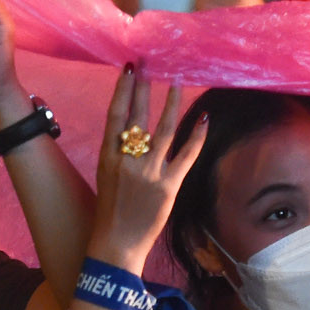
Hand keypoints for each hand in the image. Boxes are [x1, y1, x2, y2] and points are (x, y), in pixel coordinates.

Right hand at [89, 66, 206, 270]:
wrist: (116, 243)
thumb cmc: (109, 210)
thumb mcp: (106, 176)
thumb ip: (118, 153)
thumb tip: (133, 131)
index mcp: (108, 157)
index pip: (115, 115)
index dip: (123, 91)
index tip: (130, 70)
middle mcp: (128, 161)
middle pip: (138, 117)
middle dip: (144, 88)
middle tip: (151, 66)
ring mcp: (149, 173)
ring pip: (164, 130)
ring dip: (171, 104)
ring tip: (176, 83)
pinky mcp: (168, 186)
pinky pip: (186, 155)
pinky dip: (196, 136)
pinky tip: (203, 118)